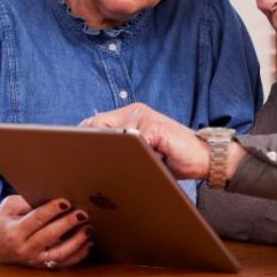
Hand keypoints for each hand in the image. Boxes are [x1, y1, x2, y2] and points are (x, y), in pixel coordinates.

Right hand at [0, 196, 93, 268]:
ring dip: (77, 242)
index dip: (52, 210)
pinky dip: (77, 255)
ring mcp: (33, 259)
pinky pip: (62, 263)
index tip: (66, 201)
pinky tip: (88, 243)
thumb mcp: (9, 206)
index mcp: (14, 231)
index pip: (36, 219)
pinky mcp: (41, 265)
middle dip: (68, 224)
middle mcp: (24, 248)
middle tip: (83, 213)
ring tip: (88, 228)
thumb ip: (27, 201)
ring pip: (59, 254)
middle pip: (50, 236)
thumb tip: (52, 196)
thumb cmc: (3, 221)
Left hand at [81, 103, 210, 179]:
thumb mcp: (144, 153)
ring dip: (112, 153)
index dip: (84, 137)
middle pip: (99, 125)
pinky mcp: (153, 127)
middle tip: (82, 161)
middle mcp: (135, 111)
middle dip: (91, 144)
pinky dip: (132, 156)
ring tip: (110, 164)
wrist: (205, 157)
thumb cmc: (173, 158)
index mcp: (130, 115)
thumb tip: (95, 159)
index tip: (71, 153)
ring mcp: (144, 117)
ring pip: (113, 135)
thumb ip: (124, 149)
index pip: (97, 122)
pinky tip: (137, 164)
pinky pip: (132, 142)